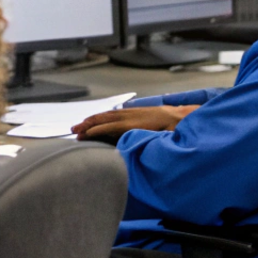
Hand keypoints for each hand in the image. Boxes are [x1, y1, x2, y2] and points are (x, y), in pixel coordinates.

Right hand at [72, 104, 199, 140]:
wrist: (185, 116)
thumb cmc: (177, 130)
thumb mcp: (167, 138)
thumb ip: (150, 141)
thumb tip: (134, 144)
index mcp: (137, 122)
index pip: (111, 126)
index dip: (96, 130)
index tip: (83, 136)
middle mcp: (132, 115)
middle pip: (105, 118)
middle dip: (88, 124)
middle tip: (73, 130)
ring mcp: (133, 112)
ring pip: (108, 114)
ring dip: (93, 119)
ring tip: (79, 125)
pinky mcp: (136, 112)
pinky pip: (114, 113)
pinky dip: (102, 116)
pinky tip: (98, 120)